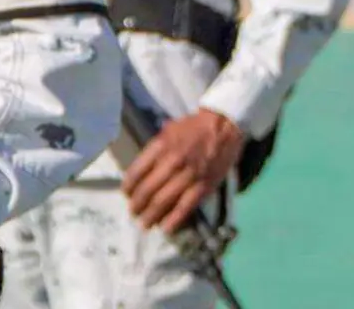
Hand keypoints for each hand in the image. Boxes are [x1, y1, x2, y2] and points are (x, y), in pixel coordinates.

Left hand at [123, 109, 244, 232]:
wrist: (225, 124)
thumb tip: (140, 170)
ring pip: (163, 201)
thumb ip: (154, 149)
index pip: (136, 173)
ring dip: (150, 216)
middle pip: (147, 191)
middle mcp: (172, 162)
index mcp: (160, 147)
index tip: (127, 194)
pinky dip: (174, 220)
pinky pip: (186, 206)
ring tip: (145, 224)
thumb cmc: (194, 127)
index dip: (128, 188)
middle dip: (137, 206)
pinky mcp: (204, 185)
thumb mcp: (168, 130)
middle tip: (134, 213)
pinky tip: (165, 228)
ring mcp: (189, 175)